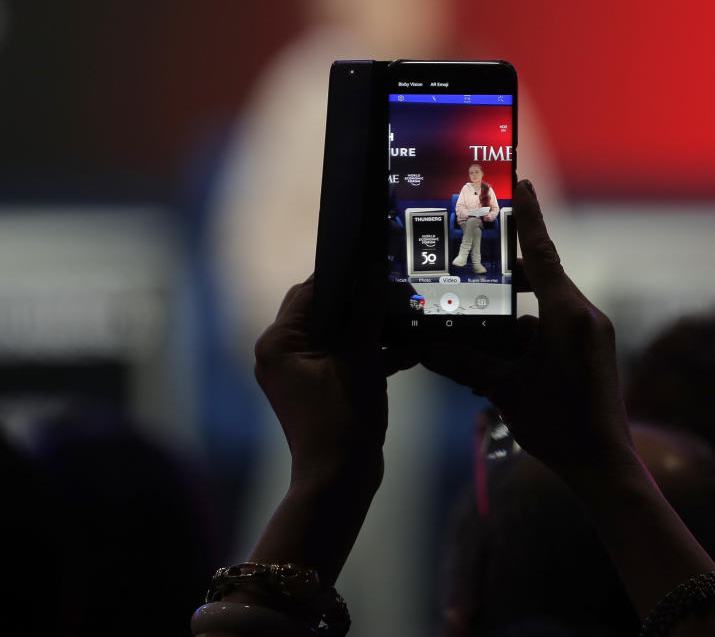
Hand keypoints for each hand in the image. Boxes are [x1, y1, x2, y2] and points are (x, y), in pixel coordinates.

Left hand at [253, 276, 412, 490]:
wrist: (339, 480)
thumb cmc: (343, 417)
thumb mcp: (360, 359)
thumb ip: (365, 315)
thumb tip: (373, 277)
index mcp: (278, 342)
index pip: (310, 292)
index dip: (344, 276)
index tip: (374, 263)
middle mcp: (280, 354)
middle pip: (322, 310)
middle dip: (359, 301)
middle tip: (390, 289)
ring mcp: (298, 373)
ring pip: (337, 334)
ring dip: (369, 328)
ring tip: (403, 318)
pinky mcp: (318, 388)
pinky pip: (343, 358)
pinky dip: (370, 353)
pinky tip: (407, 350)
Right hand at [421, 180, 634, 477]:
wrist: (603, 463)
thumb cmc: (558, 425)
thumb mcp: (504, 389)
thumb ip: (464, 363)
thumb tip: (424, 348)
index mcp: (567, 314)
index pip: (540, 252)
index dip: (527, 217)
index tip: (520, 183)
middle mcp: (582, 315)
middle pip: (538, 278)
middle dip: (503, 275)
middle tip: (472, 261)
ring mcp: (588, 334)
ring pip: (541, 309)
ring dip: (509, 316)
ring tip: (473, 324)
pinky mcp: (588, 351)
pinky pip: (551, 330)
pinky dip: (524, 336)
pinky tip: (495, 358)